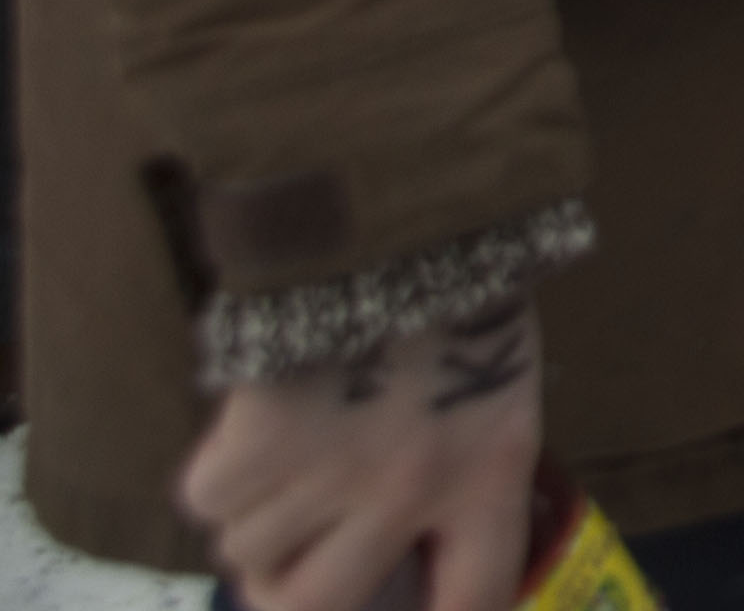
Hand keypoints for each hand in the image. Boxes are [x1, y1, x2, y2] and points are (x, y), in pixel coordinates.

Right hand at [179, 306, 540, 610]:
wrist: (397, 211)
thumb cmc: (460, 290)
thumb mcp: (495, 385)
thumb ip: (460, 466)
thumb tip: (413, 544)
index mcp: (489, 471)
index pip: (474, 596)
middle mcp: (409, 491)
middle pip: (318, 605)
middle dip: (295, 586)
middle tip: (296, 552)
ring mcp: (327, 473)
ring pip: (249, 551)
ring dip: (255, 516)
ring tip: (285, 452)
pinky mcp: (257, 442)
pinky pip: (209, 500)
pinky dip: (219, 472)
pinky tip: (253, 421)